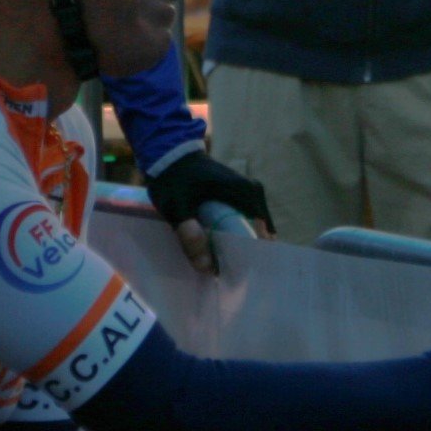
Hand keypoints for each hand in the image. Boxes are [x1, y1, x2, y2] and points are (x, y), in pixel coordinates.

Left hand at [144, 152, 275, 274]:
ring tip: (224, 265)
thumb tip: (207, 267)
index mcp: (246, 193)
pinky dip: (236, 235)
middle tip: (228, 274)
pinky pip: (246, 220)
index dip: (250, 257)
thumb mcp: (177, 206)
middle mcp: (253, 192)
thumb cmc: (175, 178)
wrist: (169, 154)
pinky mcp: (240, 194)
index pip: (260, 233)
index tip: (237, 276)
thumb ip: (188, 234)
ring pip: (252, 228)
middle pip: (257, 232)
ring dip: (239, 246)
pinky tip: (221, 249)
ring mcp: (248, 192)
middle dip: (245, 255)